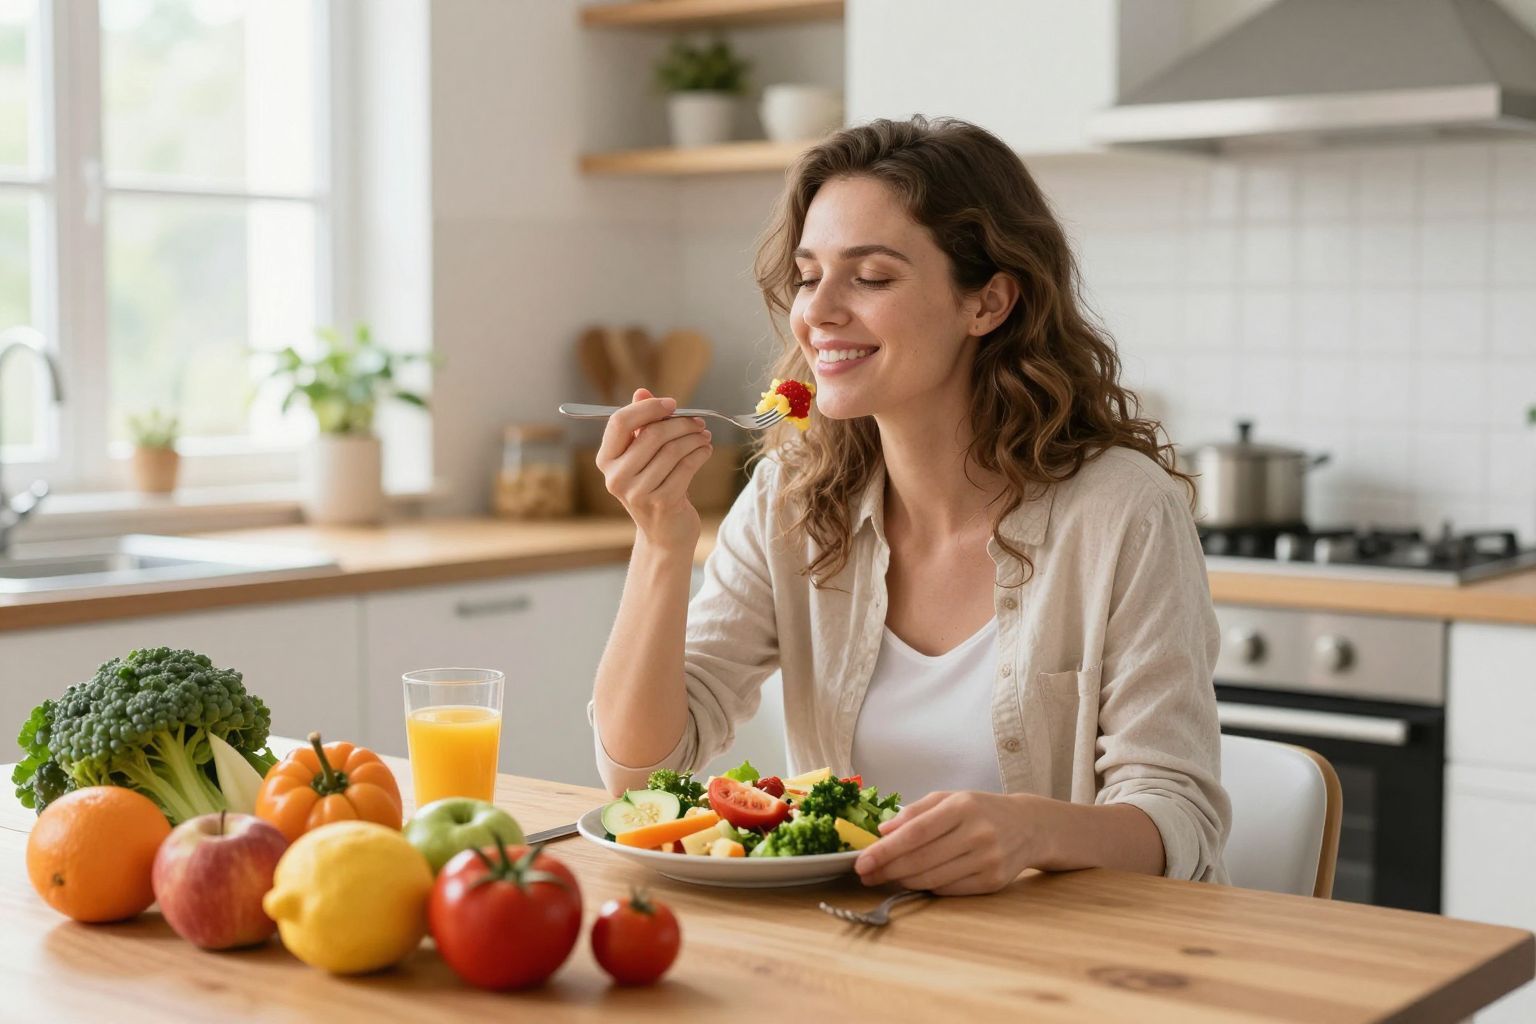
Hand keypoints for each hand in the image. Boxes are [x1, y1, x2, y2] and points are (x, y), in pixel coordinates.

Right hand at [596, 387, 712, 551]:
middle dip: (680, 423)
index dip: (648, 408)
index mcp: (605, 460)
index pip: (620, 422)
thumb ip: (640, 424)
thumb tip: (641, 391)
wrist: (664, 534)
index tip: (672, 404)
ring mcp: (637, 492)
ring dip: (694, 438)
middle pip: (651, 434)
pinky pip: (686, 467)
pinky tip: (706, 450)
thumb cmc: (653, 487)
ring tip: (704, 436)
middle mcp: (616, 477)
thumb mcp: (642, 456)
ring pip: (672, 450)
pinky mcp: (662, 502)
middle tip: (698, 421)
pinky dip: (700, 454)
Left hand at [853, 791, 1043, 895]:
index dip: (885, 850)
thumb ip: (915, 812)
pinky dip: (928, 887)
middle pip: (921, 859)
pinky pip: (949, 890)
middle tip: (865, 874)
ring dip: (903, 881)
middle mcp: (977, 833)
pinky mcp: (993, 882)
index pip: (915, 832)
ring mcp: (987, 859)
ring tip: (885, 878)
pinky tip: (916, 881)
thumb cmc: (982, 810)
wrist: (1030, 826)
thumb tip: (882, 831)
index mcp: (962, 807)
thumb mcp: (951, 799)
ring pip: (933, 878)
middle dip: (887, 869)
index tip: (862, 861)